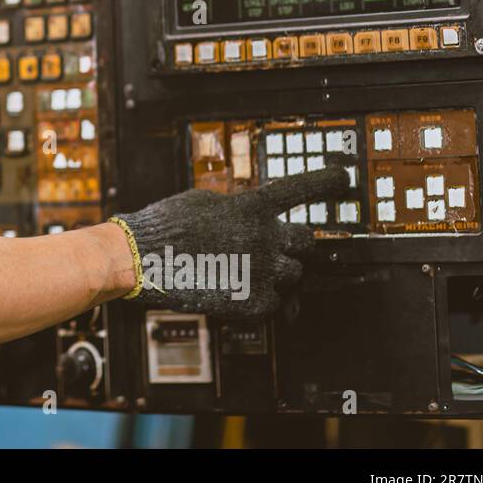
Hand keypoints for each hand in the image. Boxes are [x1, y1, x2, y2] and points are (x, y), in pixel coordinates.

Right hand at [112, 166, 349, 319]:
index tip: (343, 178)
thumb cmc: (164, 226)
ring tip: (250, 273)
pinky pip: (277, 304)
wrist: (139, 260)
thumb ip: (235, 206)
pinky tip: (240, 291)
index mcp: (251, 207)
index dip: (326, 181)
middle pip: (305, 241)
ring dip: (280, 274)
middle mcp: (264, 238)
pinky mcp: (253, 303)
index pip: (300, 189)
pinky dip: (264, 300)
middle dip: (292, 244)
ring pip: (295, 275)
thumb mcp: (202, 201)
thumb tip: (250, 215)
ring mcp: (262, 273)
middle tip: (272, 248)